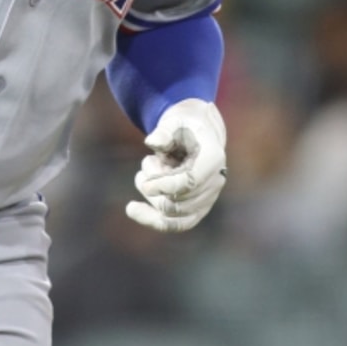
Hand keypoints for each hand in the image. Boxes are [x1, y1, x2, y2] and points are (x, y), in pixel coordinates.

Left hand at [125, 99, 226, 233]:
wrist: (197, 135)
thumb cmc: (184, 126)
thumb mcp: (174, 121)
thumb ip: (165, 131)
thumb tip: (152, 142)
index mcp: (212, 159)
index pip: (190, 181)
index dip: (165, 185)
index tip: (145, 184)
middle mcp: (214, 182)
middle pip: (178, 200)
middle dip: (154, 184)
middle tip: (149, 161)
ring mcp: (207, 199)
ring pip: (172, 213)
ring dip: (150, 196)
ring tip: (144, 174)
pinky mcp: (196, 209)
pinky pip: (175, 224)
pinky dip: (152, 219)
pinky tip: (131, 209)